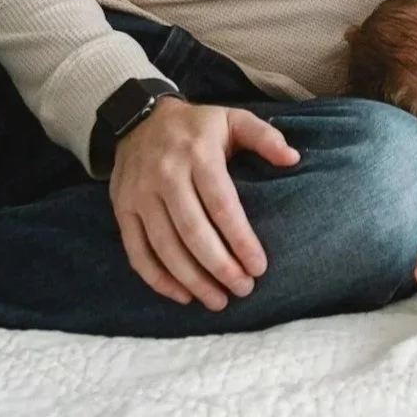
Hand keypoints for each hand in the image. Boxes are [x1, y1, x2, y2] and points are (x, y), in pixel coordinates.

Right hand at [110, 99, 299, 308]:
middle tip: (243, 290)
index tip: (259, 266)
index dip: (241, 240)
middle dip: (220, 267)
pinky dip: (157, 278)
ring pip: (165, 246)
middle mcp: (166, 174)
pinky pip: (137, 251)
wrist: (140, 116)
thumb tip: (294, 158)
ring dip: (191, 280)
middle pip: (193, 231)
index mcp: (198, 153)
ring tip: (217, 300)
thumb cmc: (197, 126)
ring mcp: (140, 193)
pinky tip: (181, 295)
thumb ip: (265, 137)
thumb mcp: (233, 119)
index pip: (222, 205)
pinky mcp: (122, 208)